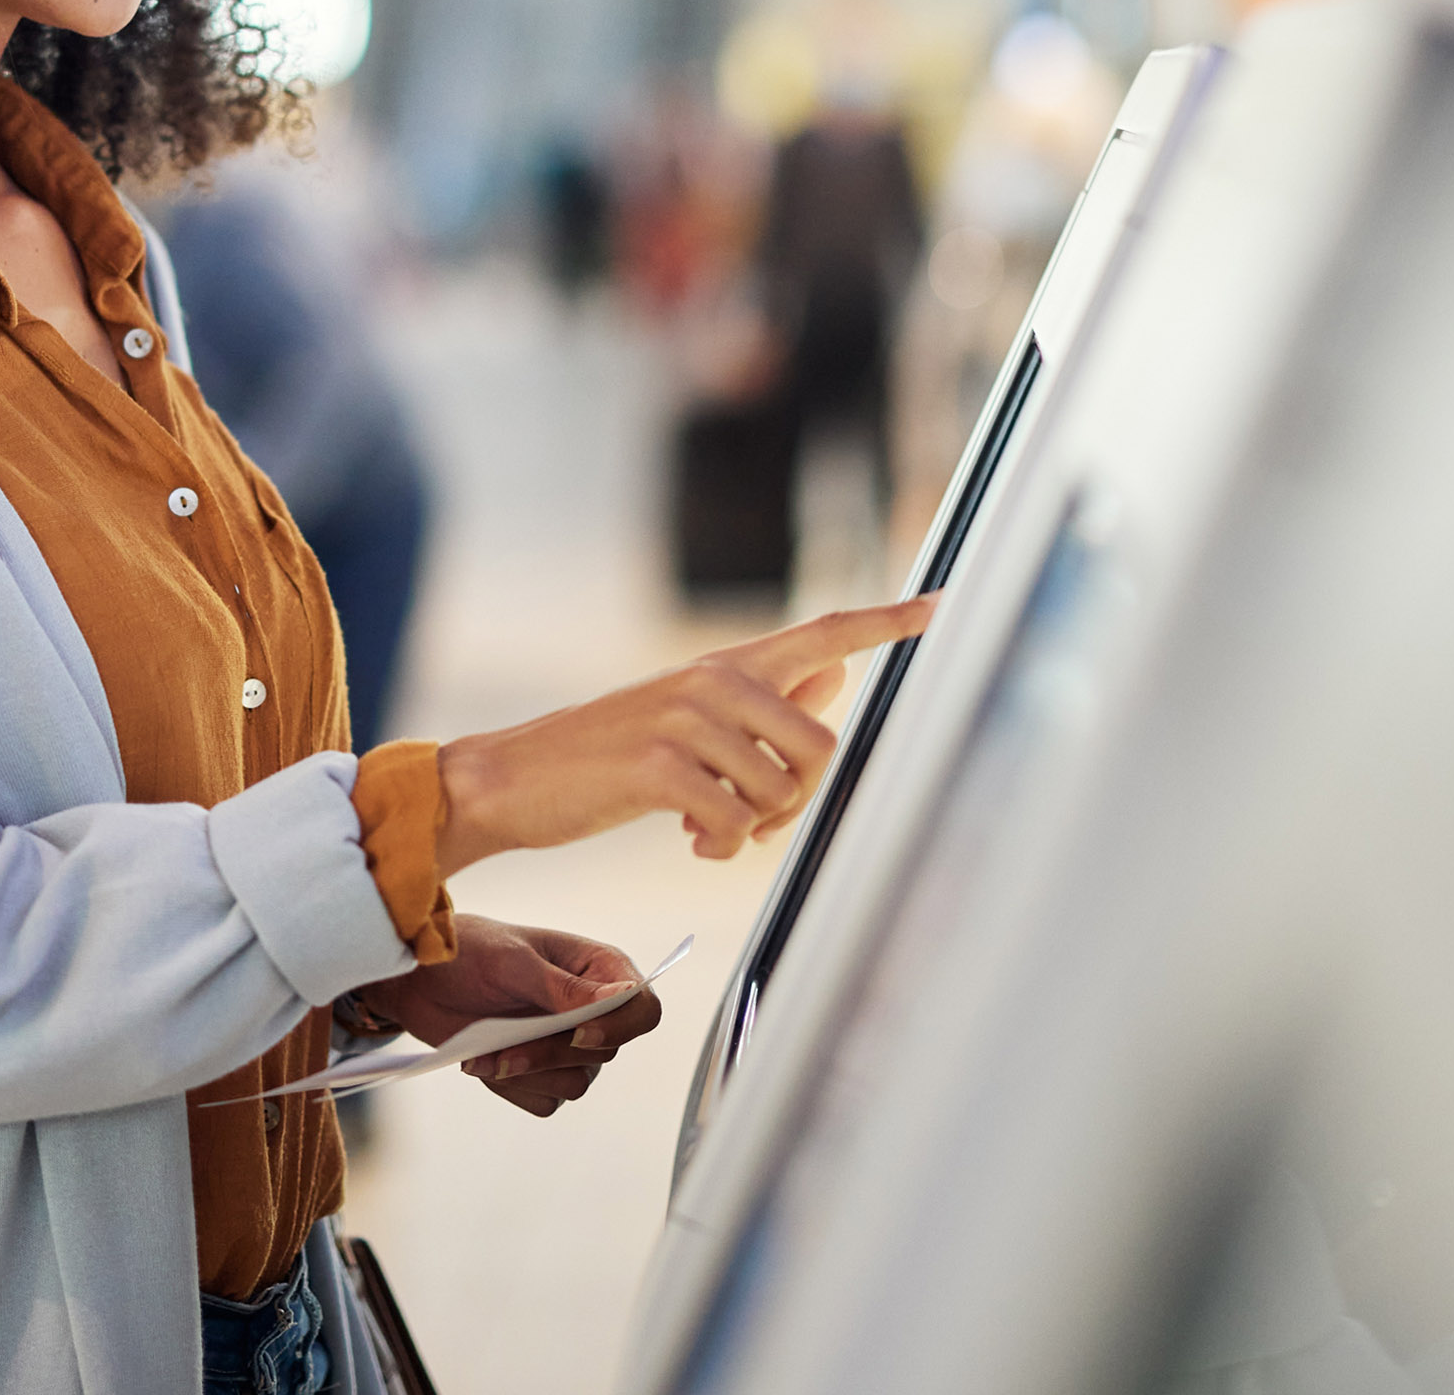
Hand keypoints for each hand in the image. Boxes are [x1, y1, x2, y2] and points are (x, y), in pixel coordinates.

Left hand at [356, 917, 663, 1117]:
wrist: (421, 981)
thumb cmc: (468, 952)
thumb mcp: (513, 961)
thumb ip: (562, 986)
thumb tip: (617, 1000)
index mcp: (597, 970)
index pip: (642, 1007)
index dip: (621, 1026)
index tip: (579, 1032)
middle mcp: (590, 1010)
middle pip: (605, 1053)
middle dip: (550, 1052)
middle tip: (504, 1045)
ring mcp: (567, 1046)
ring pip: (575, 1083)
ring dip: (526, 1072)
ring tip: (485, 1053)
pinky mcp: (541, 1073)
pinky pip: (545, 1100)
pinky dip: (511, 1087)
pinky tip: (485, 1061)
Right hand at [434, 596, 937, 871]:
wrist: (514, 780)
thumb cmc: (607, 755)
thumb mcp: (686, 716)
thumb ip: (764, 697)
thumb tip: (834, 676)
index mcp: (727, 666)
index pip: (823, 632)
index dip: (886, 623)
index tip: (939, 608)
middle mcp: (714, 679)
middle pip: (820, 745)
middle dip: (801, 800)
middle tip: (755, 821)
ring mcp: (688, 717)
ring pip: (782, 790)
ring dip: (755, 829)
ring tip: (710, 828)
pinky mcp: (662, 762)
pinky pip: (735, 821)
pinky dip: (721, 846)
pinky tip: (689, 841)